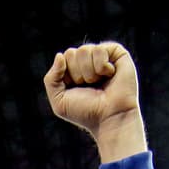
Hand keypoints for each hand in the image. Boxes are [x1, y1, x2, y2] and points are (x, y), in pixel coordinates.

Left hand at [43, 42, 145, 161]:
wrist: (109, 118)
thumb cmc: (86, 112)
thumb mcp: (59, 100)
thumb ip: (51, 79)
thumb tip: (59, 55)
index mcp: (75, 70)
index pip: (63, 58)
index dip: (67, 76)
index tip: (78, 89)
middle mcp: (89, 61)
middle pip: (71, 53)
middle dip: (77, 74)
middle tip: (90, 87)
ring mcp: (103, 57)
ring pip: (84, 50)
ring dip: (89, 72)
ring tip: (99, 83)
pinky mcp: (118, 55)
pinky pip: (100, 49)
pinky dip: (101, 66)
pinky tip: (109, 75)